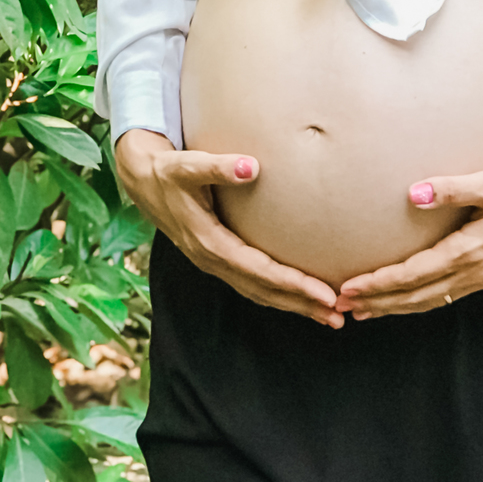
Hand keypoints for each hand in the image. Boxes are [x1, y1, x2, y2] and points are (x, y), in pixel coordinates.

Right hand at [114, 129, 343, 326]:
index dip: (292, 283)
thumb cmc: (169, 171)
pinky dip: (278, 294)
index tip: (324, 293)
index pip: (259, 271)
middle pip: (262, 291)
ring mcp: (214, 263)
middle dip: (300, 304)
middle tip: (337, 315)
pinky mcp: (218, 258)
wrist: (144, 181)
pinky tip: (299, 297)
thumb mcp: (188, 165)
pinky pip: (252, 284)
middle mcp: (212, 259)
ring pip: (258, 293)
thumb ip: (218, 166)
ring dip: (293, 305)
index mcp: (209, 242)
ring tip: (328, 316)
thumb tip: (251, 166)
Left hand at [334, 162, 482, 319]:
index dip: (380, 283)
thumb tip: (413, 193)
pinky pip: (443, 297)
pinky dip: (416, 304)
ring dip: (394, 308)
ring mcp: (481, 279)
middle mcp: (474, 272)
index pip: (415, 273)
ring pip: (429, 302)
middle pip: (416, 296)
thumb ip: (453, 188)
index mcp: (470, 250)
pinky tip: (400, 304)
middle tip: (341, 307)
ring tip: (361, 311)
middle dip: (378, 302)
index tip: (351, 287)